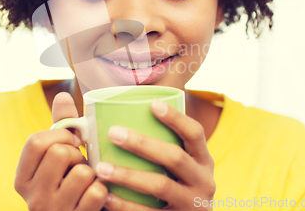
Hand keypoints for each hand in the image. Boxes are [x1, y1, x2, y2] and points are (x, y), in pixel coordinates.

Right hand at [14, 92, 108, 210]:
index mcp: (23, 178)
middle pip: (60, 153)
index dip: (59, 135)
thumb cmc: (68, 184)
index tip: (70, 141)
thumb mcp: (58, 159)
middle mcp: (33, 197)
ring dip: (92, 173)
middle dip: (77, 154)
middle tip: (79, 164)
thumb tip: (62, 94)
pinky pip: (97, 192)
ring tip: (87, 182)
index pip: (36, 142)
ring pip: (81, 172)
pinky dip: (103, 191)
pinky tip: (96, 196)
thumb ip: (60, 128)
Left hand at [96, 100, 215, 210]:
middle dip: (142, 144)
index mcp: (204, 161)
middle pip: (175, 157)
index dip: (176, 118)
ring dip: (127, 175)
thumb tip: (123, 118)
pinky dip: (124, 205)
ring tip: (101, 167)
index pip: (195, 133)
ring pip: (160, 186)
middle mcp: (203, 182)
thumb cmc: (179, 189)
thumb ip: (164, 149)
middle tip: (113, 133)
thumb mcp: (185, 170)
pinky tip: (105, 197)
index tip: (152, 103)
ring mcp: (192, 205)